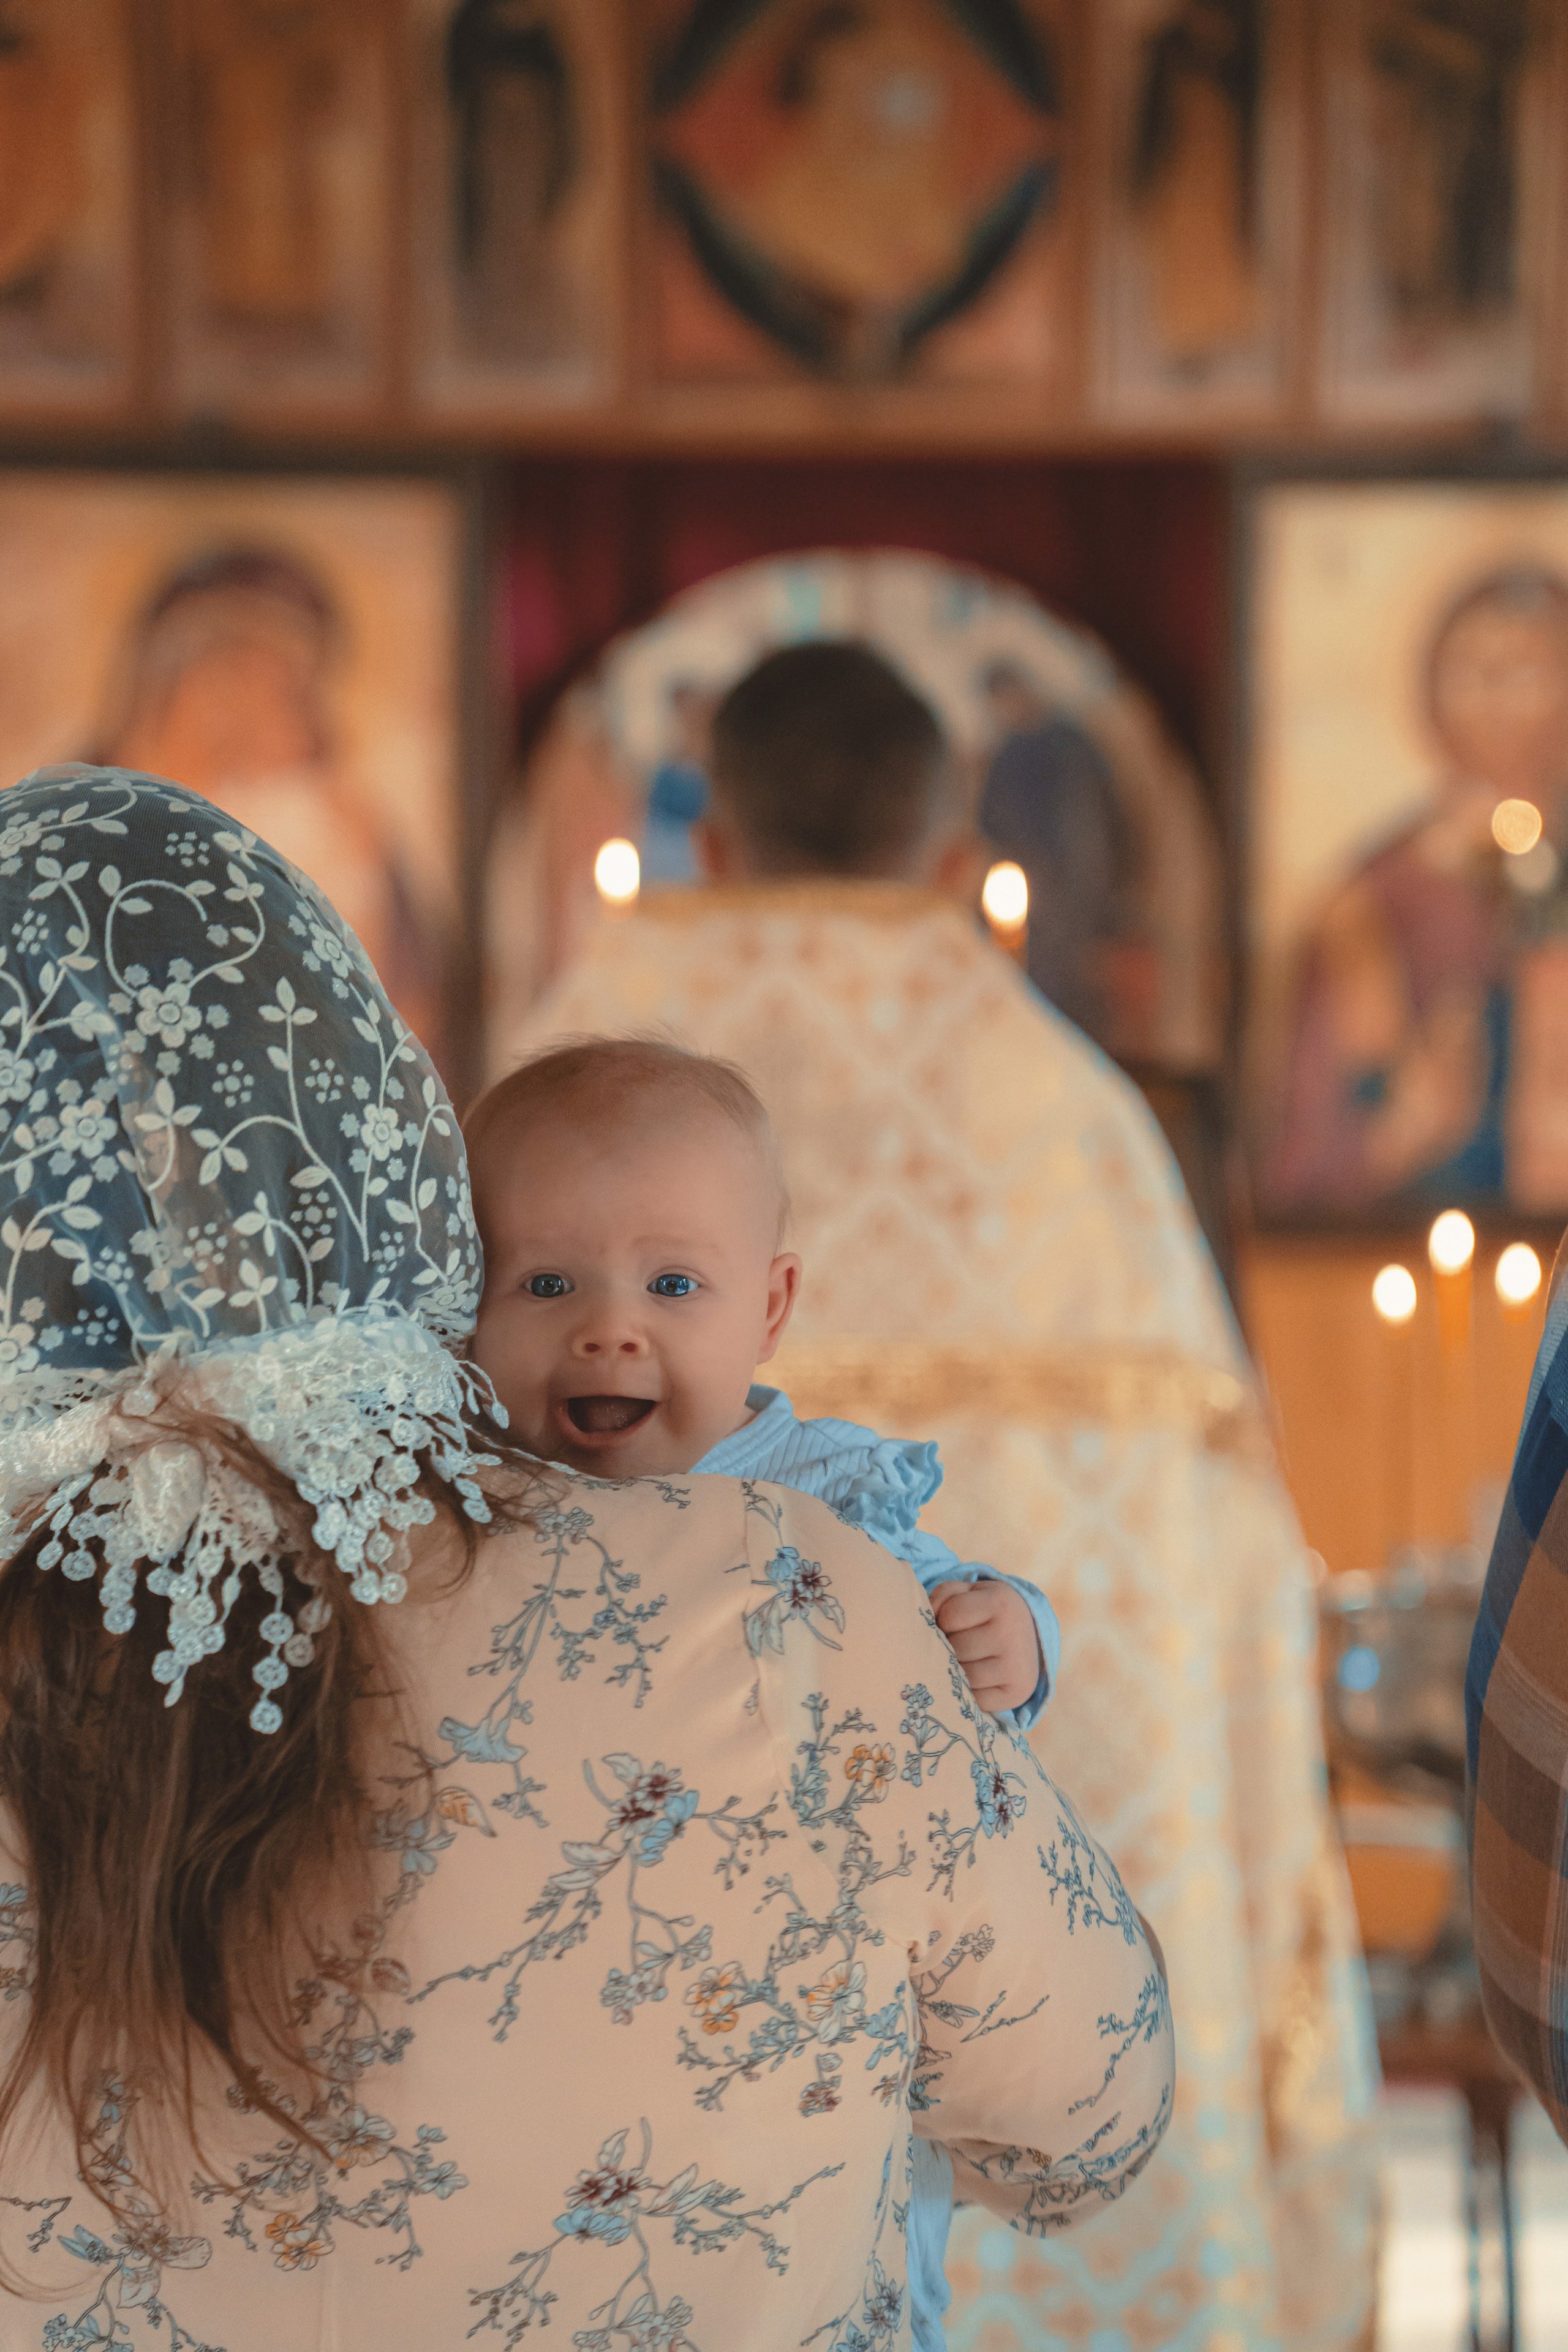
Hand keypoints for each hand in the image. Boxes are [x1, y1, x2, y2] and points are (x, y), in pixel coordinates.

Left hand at [928, 1579, 1040, 1715]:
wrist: (1028, 1637)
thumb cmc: (987, 1613)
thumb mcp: (967, 1593)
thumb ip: (942, 1597)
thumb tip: (927, 1624)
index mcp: (1001, 1602)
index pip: (951, 1614)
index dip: (943, 1619)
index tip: (952, 1621)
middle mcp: (1012, 1635)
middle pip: (956, 1648)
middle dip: (948, 1646)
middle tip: (958, 1643)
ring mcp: (1016, 1667)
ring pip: (962, 1676)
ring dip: (955, 1670)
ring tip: (965, 1660)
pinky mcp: (1016, 1694)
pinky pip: (973, 1700)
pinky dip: (967, 1692)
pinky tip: (976, 1679)